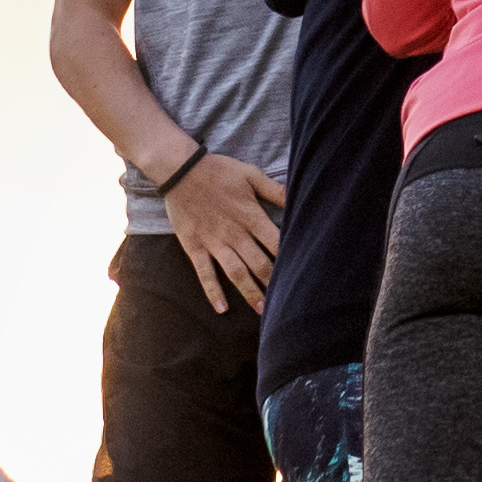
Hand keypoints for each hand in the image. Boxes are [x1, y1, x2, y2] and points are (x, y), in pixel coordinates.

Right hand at [164, 150, 285, 305]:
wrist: (180, 170)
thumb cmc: (218, 171)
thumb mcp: (250, 174)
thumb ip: (274, 189)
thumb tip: (297, 198)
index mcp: (250, 216)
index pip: (275, 242)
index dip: (288, 258)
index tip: (301, 273)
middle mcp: (234, 233)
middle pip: (258, 263)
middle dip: (273, 283)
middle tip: (286, 301)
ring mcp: (213, 242)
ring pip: (235, 272)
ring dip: (250, 292)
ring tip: (263, 310)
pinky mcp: (194, 246)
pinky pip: (204, 273)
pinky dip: (212, 291)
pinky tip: (222, 308)